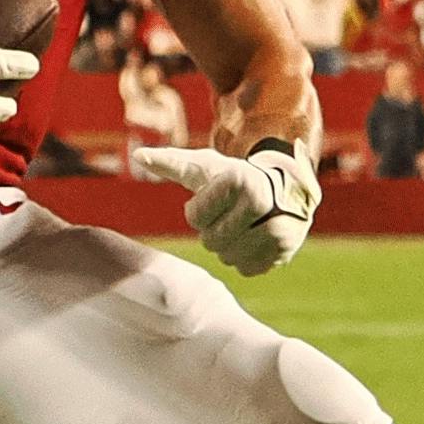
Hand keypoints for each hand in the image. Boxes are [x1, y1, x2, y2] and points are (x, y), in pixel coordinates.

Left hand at [130, 141, 320, 276]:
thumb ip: (171, 163)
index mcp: (238, 179)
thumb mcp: (204, 167)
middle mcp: (262, 203)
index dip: (197, 211)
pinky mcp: (285, 251)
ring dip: (227, 245)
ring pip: (228, 257)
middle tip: (228, 214)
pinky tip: (255, 238)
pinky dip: (245, 258)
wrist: (284, 187)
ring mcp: (277, 229)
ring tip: (242, 225)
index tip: (213, 199)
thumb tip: (138, 155)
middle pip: (211, 241)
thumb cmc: (233, 177)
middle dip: (213, 229)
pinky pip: (247, 269)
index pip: (195, 217)